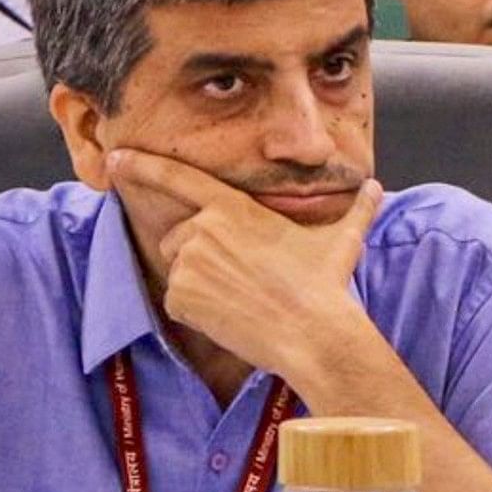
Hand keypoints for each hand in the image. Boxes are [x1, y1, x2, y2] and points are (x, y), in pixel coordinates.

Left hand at [109, 150, 384, 394]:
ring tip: (239, 297)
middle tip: (241, 278)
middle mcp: (203, 229)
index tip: (116, 157)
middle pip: (179, 237)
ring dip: (200, 283)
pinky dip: (197, 311)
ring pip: (178, 269)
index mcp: (232, 208)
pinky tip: (229, 316)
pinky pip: (177, 302)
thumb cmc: (325, 286)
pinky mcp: (180, 296)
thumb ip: (355, 210)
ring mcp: (189, 263)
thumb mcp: (340, 240)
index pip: (178, 178)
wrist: (313, 333)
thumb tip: (375, 189)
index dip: (142, 165)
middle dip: (198, 255)